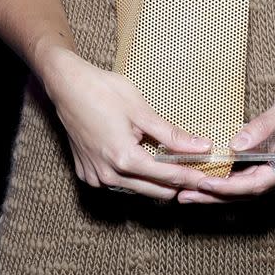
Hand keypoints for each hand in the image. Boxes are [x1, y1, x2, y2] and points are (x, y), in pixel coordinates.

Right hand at [40, 45, 213, 198]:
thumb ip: (171, 134)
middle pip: (153, 189)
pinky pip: (118, 183)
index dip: (190, 177)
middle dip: (177, 184)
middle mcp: (108, 175)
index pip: (166, 176)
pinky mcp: (87, 173)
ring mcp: (95, 177)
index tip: (208, 177)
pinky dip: (134, 178)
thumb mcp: (141, 110)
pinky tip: (147, 166)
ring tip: (177, 170)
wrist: (66, 86)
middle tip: (198, 176)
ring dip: (156, 183)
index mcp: (123, 158)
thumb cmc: (103, 91)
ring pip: (135, 189)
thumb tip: (201, 146)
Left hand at [178, 69, 274, 204]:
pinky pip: (261, 176)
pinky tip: (218, 176)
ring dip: (225, 191)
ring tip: (193, 191)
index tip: (203, 184)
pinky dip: (237, 179)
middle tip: (185, 197)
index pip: (257, 182)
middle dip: (218, 196)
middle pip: (252, 192)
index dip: (228, 186)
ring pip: (255, 187)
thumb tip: (234, 146)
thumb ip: (261, 128)